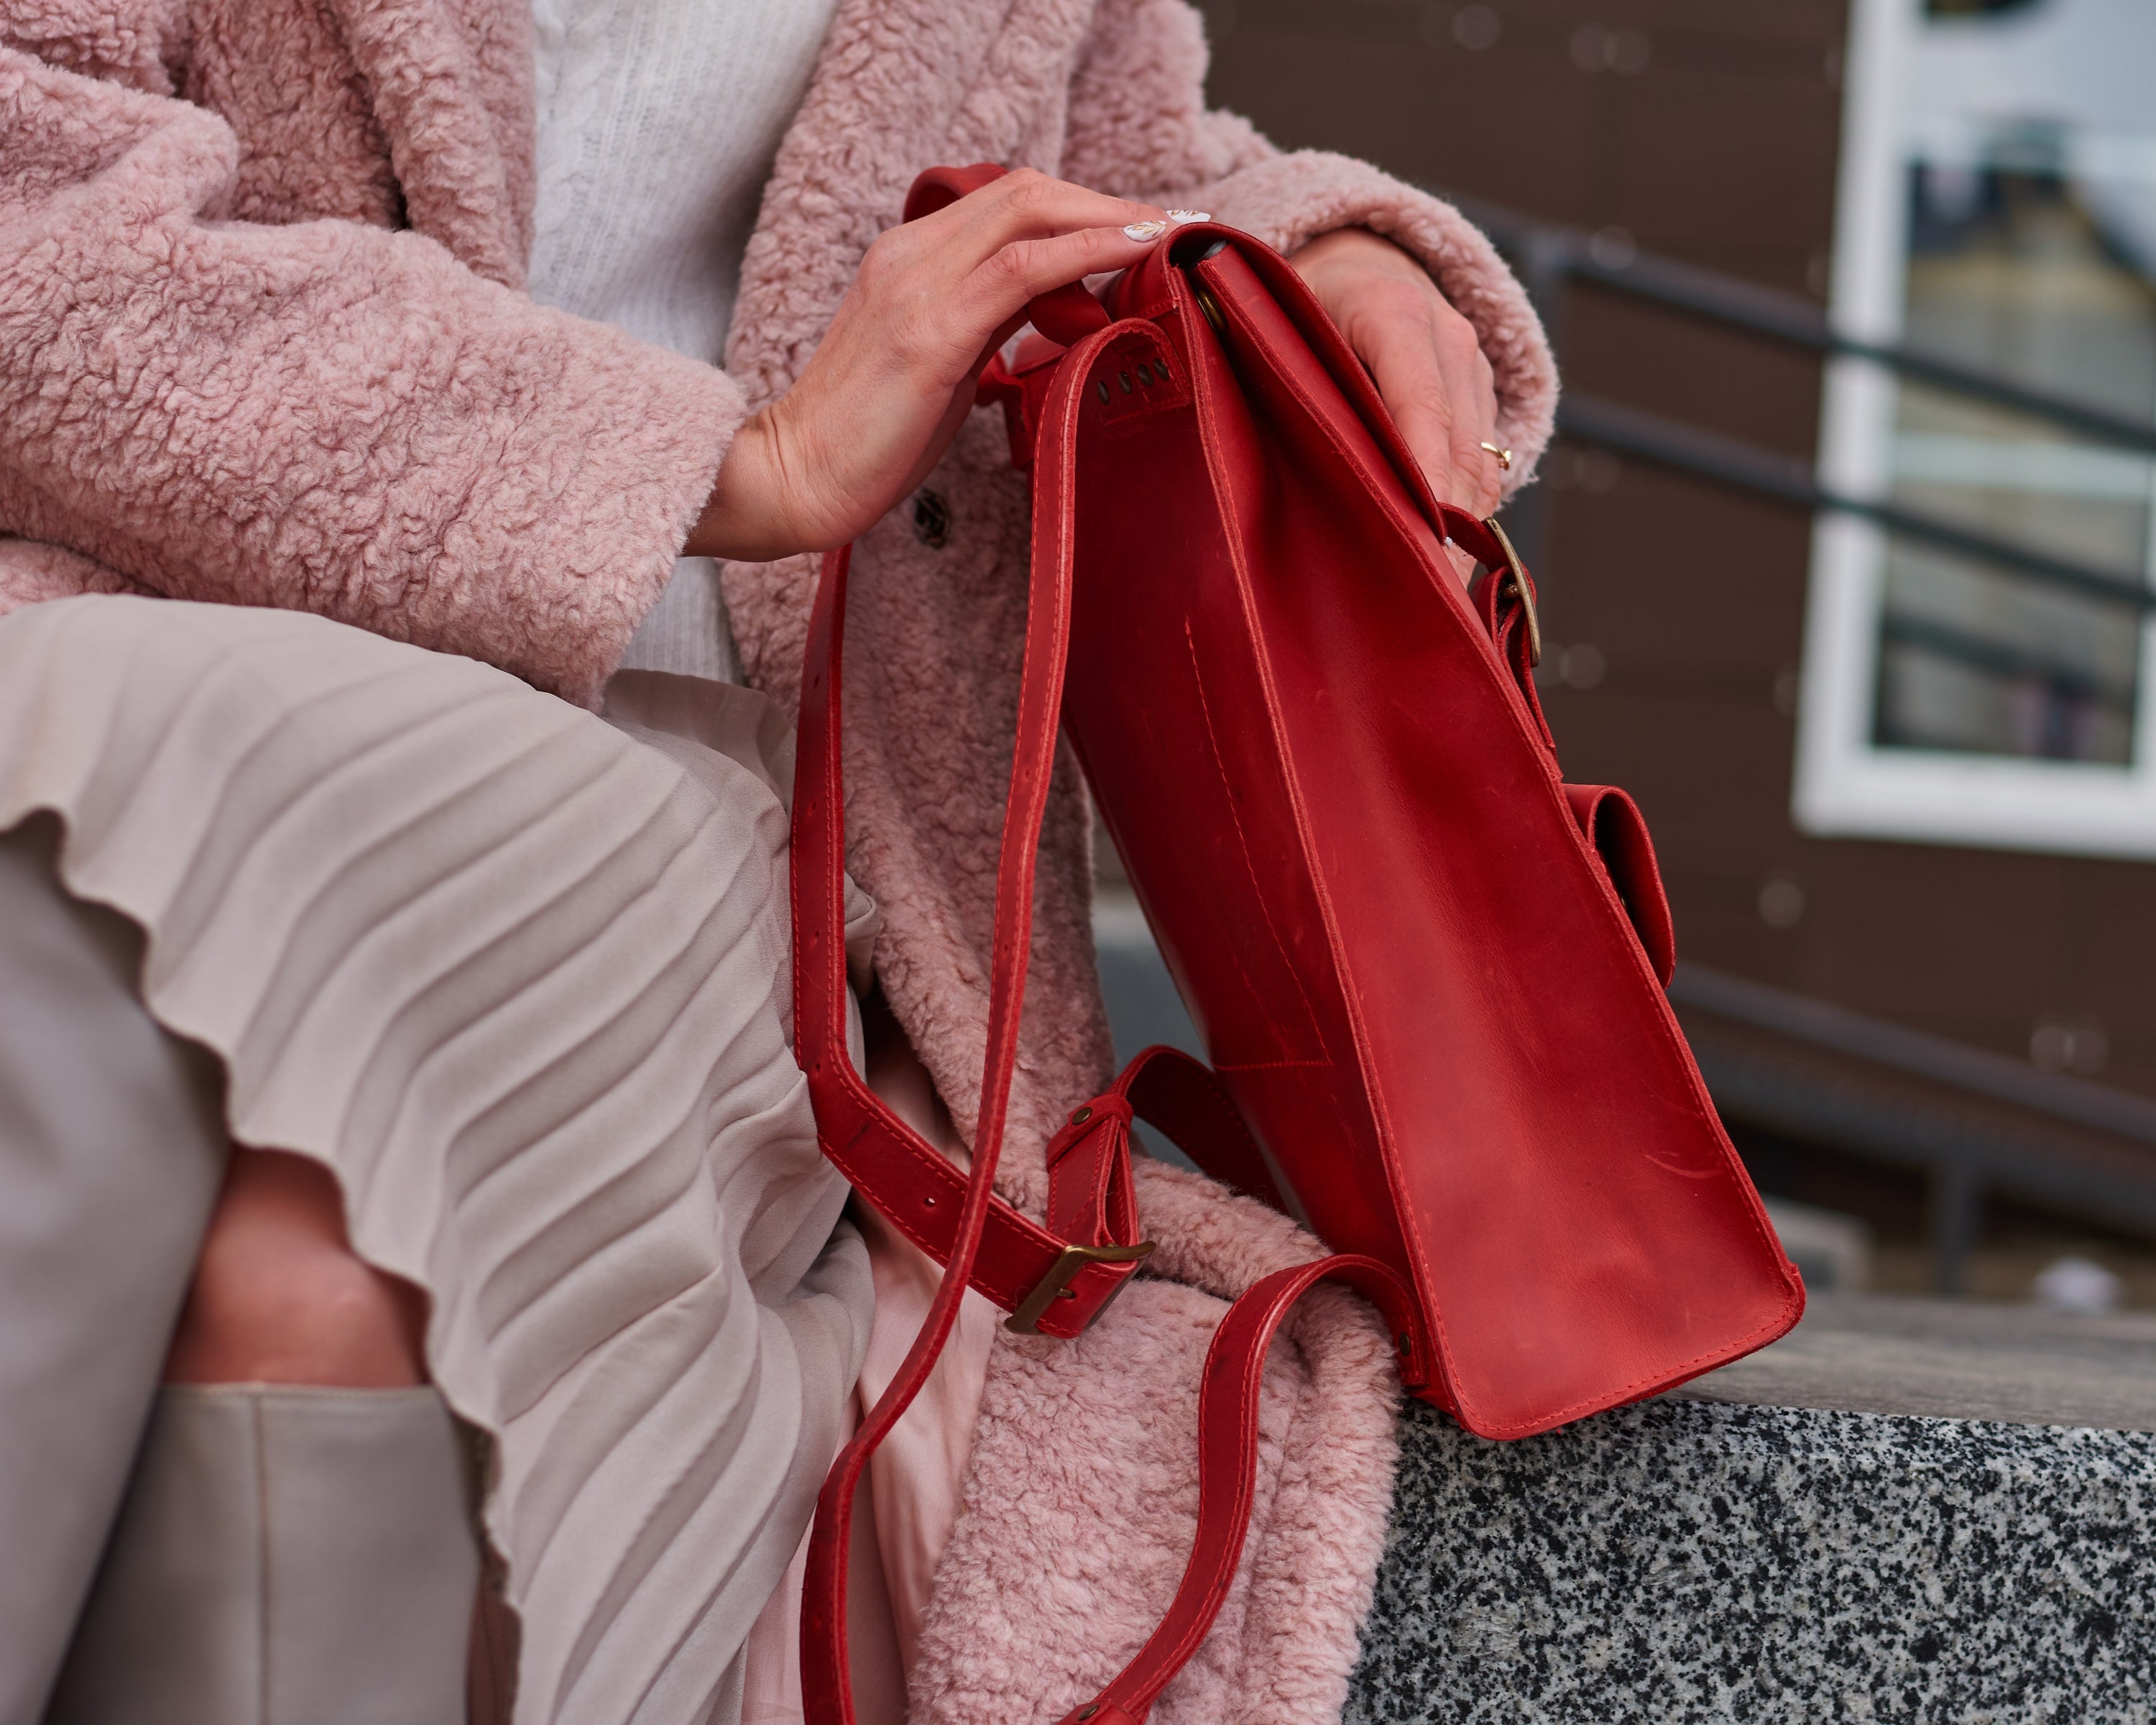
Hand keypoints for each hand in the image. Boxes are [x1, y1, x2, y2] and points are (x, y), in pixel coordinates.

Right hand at [689, 171, 1175, 561]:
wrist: (795, 477)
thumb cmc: (868, 437)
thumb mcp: (942, 362)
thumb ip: (989, 322)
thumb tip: (1054, 305)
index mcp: (908, 257)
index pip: (1006, 204)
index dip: (1078, 206)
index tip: (1135, 231)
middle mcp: (910, 253)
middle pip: (1025, 191)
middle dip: (1105, 202)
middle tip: (1166, 226)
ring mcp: (918, 285)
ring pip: (1029, 213)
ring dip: (1108, 218)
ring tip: (1164, 236)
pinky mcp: (931, 331)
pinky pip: (1025, 268)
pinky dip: (1087, 251)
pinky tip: (1130, 257)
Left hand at [1289, 228, 1503, 579]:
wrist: (1358, 257)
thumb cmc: (1295, 298)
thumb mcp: (1272, 321)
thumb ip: (1271, 373)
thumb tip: (1245, 444)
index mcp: (1392, 310)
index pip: (1419, 408)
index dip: (1422, 483)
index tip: (1417, 549)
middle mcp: (1448, 337)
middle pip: (1456, 451)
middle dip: (1444, 533)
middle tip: (1424, 605)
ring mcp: (1473, 368)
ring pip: (1478, 469)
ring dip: (1460, 538)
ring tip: (1434, 604)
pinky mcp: (1484, 397)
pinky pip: (1483, 470)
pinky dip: (1465, 519)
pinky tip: (1440, 568)